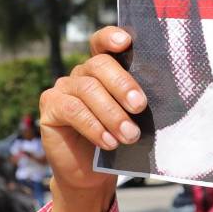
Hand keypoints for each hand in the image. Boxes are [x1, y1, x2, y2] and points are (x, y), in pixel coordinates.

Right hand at [38, 26, 146, 211]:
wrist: (91, 174)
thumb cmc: (118, 140)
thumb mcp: (132, 118)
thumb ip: (137, 101)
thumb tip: (162, 93)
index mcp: (103, 69)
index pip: (103, 43)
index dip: (111, 37)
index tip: (126, 41)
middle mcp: (81, 73)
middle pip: (99, 65)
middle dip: (122, 84)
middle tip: (140, 106)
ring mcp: (63, 88)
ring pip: (88, 89)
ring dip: (112, 114)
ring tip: (130, 136)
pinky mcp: (50, 107)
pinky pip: (72, 110)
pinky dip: (94, 127)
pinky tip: (109, 142)